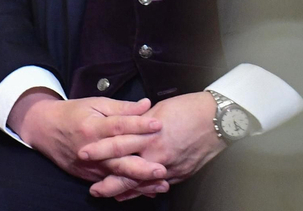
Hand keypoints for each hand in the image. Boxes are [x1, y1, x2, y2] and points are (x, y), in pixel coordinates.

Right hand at [10, 91, 163, 187]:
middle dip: (141, 167)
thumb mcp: (95, 104)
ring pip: (117, 177)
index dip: (138, 125)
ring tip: (161, 185)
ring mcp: (90, 166)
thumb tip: (146, 104)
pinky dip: (129, 189)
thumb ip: (121, 107)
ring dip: (140, 183)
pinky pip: (111, 184)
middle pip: (119, 160)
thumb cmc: (73, 113)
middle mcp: (92, 150)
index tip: (158, 124)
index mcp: (93, 127)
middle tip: (162, 169)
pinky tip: (147, 192)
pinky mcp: (89, 176)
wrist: (45, 129)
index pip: (119, 126)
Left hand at [79, 92, 223, 200]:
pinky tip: (136, 193)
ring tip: (109, 195)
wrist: (219, 120)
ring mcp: (169, 167)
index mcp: (149, 134)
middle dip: (108, 182)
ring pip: (142, 184)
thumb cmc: (190, 109)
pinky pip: (158, 185)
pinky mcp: (180, 174)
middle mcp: (157, 154)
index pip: (118, 144)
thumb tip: (130, 124)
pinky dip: (145, 190)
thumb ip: (141, 120)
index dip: (100, 150)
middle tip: (93, 190)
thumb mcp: (161, 109)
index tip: (84, 153)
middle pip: (127, 172)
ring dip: (124, 191)